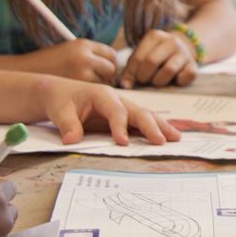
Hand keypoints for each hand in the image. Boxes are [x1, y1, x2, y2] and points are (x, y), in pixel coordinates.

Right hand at [22, 39, 118, 83]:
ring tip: (83, 85)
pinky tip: (77, 91)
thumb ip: (90, 55)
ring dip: (98, 85)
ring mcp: (81, 71)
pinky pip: (93, 90)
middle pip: (111, 68)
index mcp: (83, 44)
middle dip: (107, 76)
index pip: (111, 54)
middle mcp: (84, 56)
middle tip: (97, 81)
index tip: (105, 70)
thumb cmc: (48, 63)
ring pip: (104, 81)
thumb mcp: (70, 51)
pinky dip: (89, 92)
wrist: (23, 72)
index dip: (110, 63)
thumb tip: (113, 66)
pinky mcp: (76, 85)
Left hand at [33, 76, 180, 145]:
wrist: (60, 93)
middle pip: (139, 111)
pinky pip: (143, 121)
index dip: (120, 126)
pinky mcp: (125, 115)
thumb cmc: (61, 101)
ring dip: (161, 127)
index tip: (122, 143)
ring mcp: (124, 106)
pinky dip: (156, 128)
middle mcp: (118, 99)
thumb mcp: (59, 111)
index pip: (116, 111)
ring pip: (146, 115)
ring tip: (176, 138)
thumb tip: (72, 141)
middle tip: (161, 141)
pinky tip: (167, 136)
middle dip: (151, 126)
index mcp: (103, 94)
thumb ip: (67, 125)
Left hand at [119, 29, 196, 88]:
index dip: (131, 73)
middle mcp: (171, 41)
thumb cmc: (154, 56)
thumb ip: (131, 69)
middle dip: (144, 76)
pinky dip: (179, 82)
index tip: (128, 82)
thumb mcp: (141, 57)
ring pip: (169, 69)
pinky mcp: (194, 65)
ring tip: (156, 81)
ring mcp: (184, 52)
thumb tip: (125, 85)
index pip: (138, 57)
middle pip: (152, 62)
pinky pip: (186, 76)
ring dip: (159, 80)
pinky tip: (174, 80)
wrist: (180, 51)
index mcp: (155, 36)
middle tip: (143, 80)